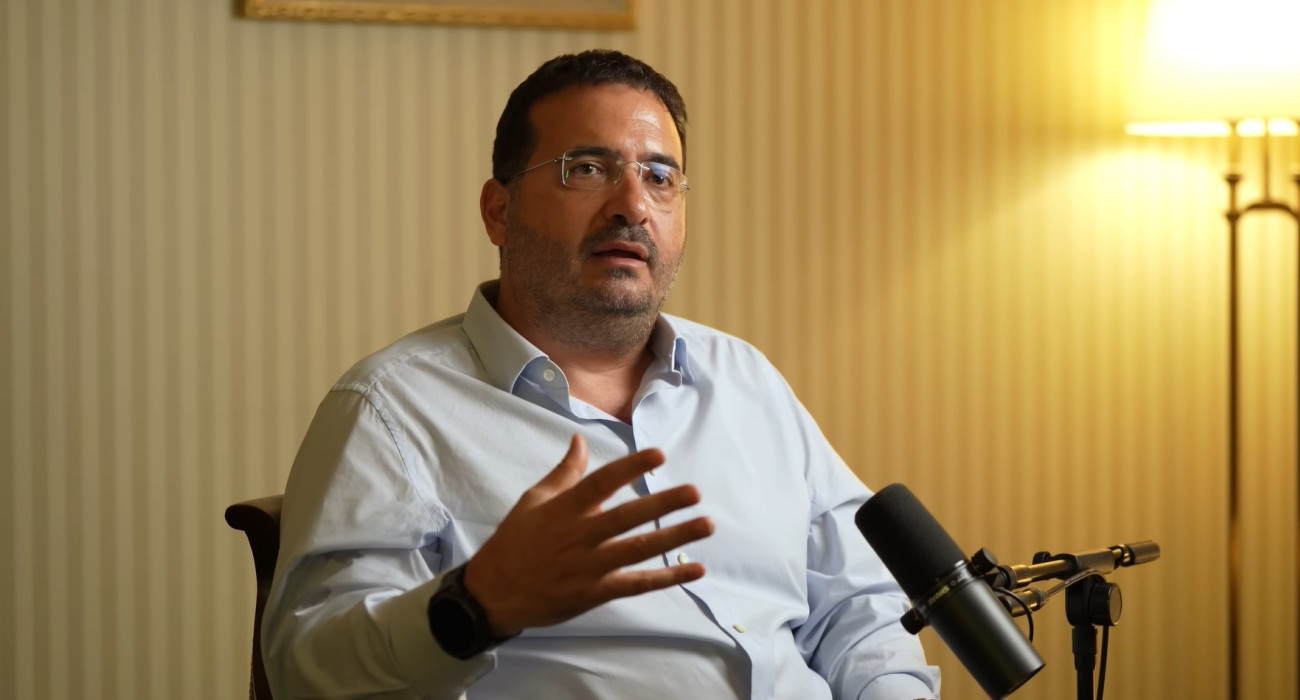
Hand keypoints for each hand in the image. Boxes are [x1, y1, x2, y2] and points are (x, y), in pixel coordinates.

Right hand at [462, 434, 712, 636]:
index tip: (659, 454)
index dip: (631, 467)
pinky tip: (695, 569)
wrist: (494, 591)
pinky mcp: (595, 593)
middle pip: (626, 517)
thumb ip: (564, 472)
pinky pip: (637, 584)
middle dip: (662, 504)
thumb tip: (580, 440)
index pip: (601, 483)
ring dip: (674, 537)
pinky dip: (668, 577)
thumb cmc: (515, 541)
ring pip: (637, 550)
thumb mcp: (533, 500)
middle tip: (694, 492)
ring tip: (706, 524)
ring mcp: (588, 566)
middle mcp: (579, 536)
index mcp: (564, 509)